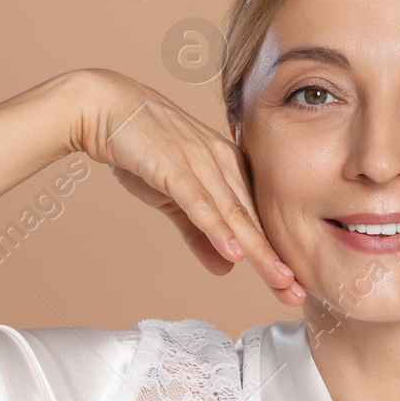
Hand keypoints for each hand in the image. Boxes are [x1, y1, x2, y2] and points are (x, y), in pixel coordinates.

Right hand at [68, 69, 305, 305]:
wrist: (103, 106)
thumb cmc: (139, 148)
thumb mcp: (174, 196)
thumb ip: (198, 232)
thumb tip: (225, 267)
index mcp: (228, 165)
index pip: (256, 217)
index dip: (274, 253)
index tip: (293, 286)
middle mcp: (221, 162)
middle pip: (253, 219)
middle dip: (275, 259)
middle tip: (295, 293)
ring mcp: (199, 162)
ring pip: (234, 214)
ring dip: (257, 250)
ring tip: (278, 279)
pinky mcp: (173, 166)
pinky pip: (199, 202)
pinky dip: (217, 228)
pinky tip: (234, 252)